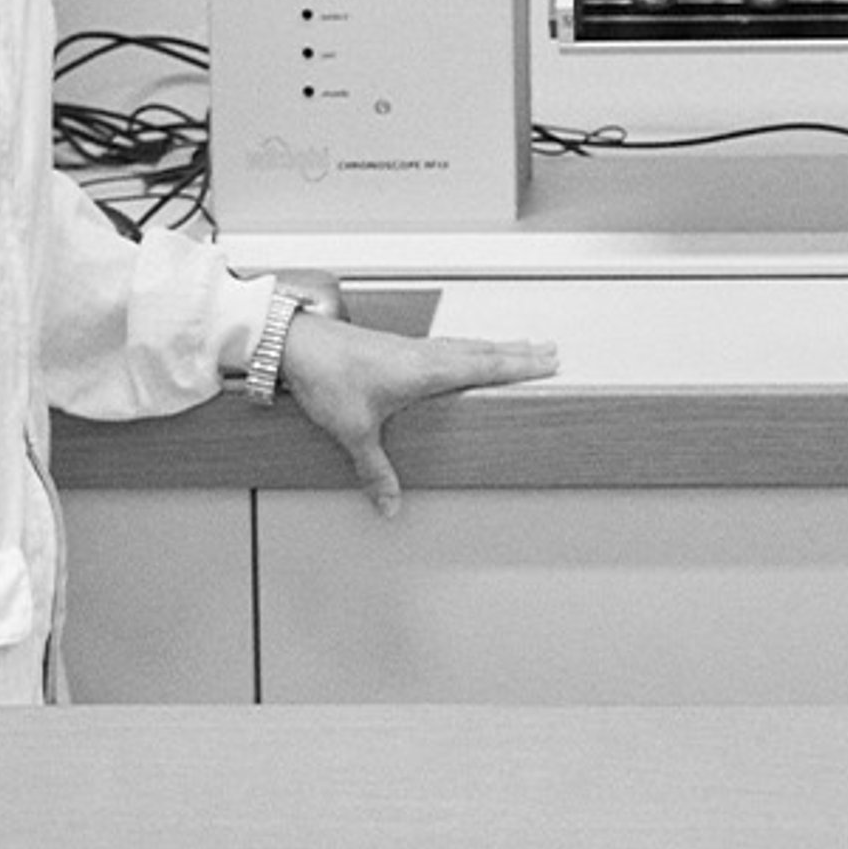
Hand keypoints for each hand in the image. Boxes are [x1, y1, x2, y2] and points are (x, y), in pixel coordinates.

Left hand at [274, 311, 556, 516]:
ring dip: (496, 346)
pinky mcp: (396, 345)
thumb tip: (389, 504)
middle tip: (550, 351)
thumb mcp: (353, 432)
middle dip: (519, 353)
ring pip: (466, 344)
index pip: (483, 366)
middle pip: (483, 351)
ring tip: (519, 347)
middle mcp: (423, 353)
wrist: (297, 345)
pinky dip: (469, 346)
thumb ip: (375, 470)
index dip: (518, 366)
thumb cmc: (327, 377)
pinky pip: (447, 344)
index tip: (547, 361)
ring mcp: (411, 346)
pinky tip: (465, 352)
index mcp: (424, 370)